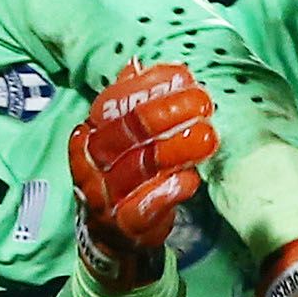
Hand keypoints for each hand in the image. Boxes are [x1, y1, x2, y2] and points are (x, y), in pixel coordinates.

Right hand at [66, 60, 217, 293]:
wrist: (113, 233)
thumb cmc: (125, 171)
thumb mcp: (123, 135)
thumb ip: (130, 101)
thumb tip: (136, 63)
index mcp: (89, 132)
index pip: (113, 103)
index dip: (147, 86)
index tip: (182, 75)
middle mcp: (92, 162)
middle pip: (126, 131)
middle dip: (166, 113)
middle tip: (202, 101)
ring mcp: (105, 195)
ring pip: (139, 166)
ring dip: (176, 148)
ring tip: (208, 135)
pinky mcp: (124, 224)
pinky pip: (143, 206)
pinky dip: (168, 191)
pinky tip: (191, 179)